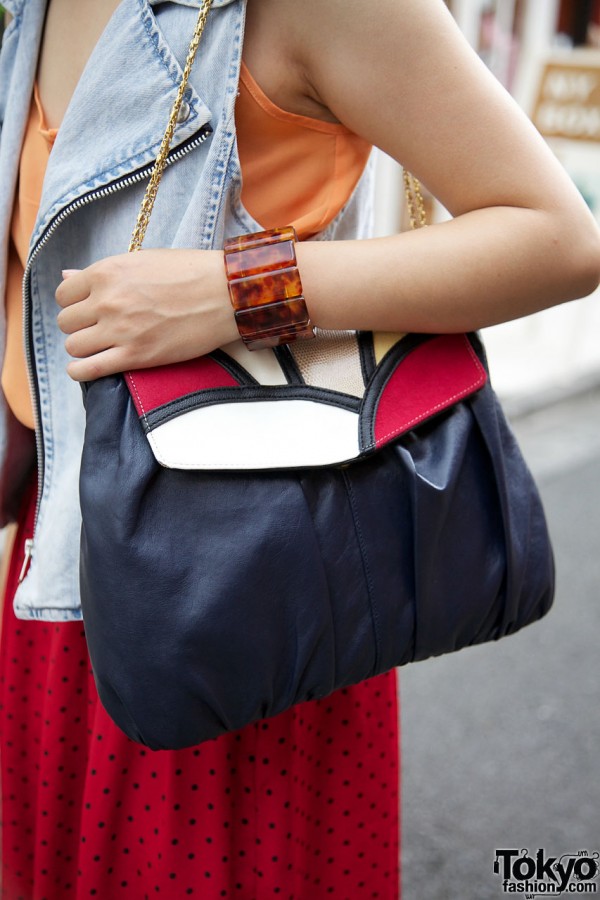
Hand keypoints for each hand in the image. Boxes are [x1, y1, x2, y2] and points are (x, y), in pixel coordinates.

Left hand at [55, 249, 238, 380]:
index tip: (88, 308)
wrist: (224, 294)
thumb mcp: (141, 261)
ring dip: (83, 347)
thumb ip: (102, 272)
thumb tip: (67, 275)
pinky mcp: (135, 356)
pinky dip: (80, 371)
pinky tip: (86, 368)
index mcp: (106, 272)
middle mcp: (107, 300)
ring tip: (100, 346)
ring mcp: (119, 330)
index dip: (75, 302)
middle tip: (98, 328)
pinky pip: (87, 370)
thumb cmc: (189, 273)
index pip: (64, 293)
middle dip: (79, 325)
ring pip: (74, 346)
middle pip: (67, 321)